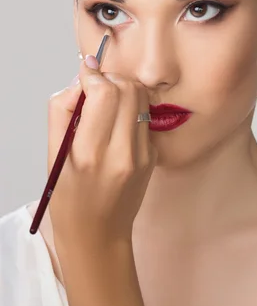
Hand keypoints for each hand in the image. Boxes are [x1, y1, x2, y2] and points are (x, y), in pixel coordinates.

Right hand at [47, 55, 157, 249]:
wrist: (98, 233)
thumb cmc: (68, 195)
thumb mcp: (54, 153)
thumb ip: (63, 109)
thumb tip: (81, 80)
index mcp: (91, 153)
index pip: (104, 93)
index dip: (94, 75)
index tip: (86, 72)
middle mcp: (122, 153)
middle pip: (128, 89)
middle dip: (110, 79)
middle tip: (96, 88)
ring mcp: (144, 155)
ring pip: (141, 98)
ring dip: (123, 90)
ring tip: (107, 102)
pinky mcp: (154, 156)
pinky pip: (146, 116)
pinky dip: (132, 108)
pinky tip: (118, 122)